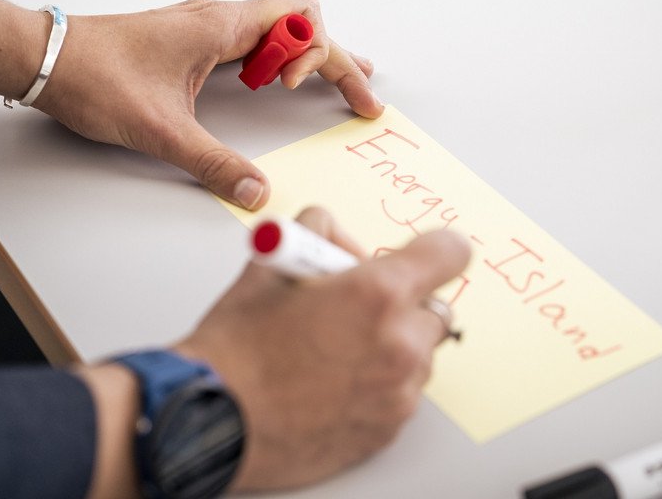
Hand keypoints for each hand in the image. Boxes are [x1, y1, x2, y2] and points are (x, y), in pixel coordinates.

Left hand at [32, 0, 383, 208]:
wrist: (42, 56)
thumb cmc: (94, 77)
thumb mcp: (160, 130)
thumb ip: (213, 163)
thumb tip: (259, 192)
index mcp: (221, 26)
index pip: (304, 24)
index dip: (325, 58)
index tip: (306, 97)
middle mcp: (221, 18)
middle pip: (303, 23)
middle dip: (337, 58)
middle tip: (364, 95)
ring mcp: (207, 26)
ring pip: (280, 28)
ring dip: (312, 55)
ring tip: (342, 82)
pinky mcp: (194, 38)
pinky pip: (255, 40)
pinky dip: (281, 58)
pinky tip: (284, 79)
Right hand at [174, 207, 470, 490]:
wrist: (212, 419)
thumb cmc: (238, 348)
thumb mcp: (270, 264)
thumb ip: (314, 233)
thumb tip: (331, 231)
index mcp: (378, 294)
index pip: (450, 253)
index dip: (432, 249)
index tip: (420, 254)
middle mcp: (400, 344)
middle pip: (434, 308)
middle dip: (403, 303)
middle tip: (357, 306)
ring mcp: (397, 392)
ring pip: (419, 354)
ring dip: (393, 344)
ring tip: (338, 346)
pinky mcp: (387, 429)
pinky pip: (401, 393)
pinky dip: (380, 383)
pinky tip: (335, 378)